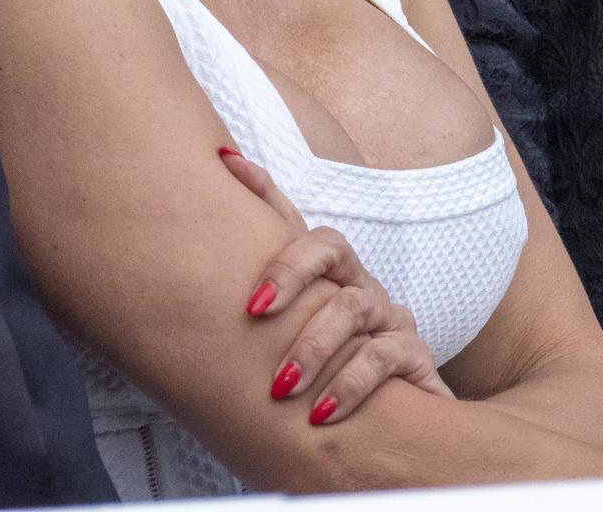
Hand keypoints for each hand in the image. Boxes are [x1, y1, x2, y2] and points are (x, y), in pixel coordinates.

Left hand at [219, 146, 451, 423]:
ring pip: (353, 306)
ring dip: (314, 346)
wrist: (394, 437)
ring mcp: (387, 317)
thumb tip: (188, 262)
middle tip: (254, 309)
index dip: (263, 188)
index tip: (228, 164)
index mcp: (324, 278)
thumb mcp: (284, 348)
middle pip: (330, 246)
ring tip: (282, 387)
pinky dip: (351, 384)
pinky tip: (323, 414)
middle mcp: (357, 285)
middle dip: (290, 270)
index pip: (292, 221)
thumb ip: (249, 316)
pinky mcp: (414, 356)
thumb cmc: (325, 385)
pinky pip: (385, 356)